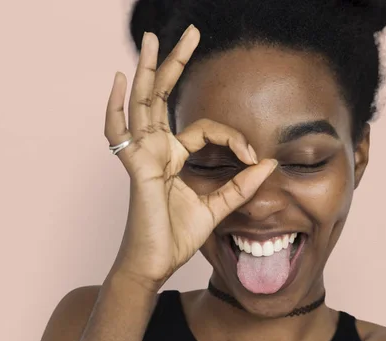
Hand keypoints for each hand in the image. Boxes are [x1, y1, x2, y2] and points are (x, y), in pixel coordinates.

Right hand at [103, 25, 276, 291]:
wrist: (156, 263)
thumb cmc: (176, 236)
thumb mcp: (218, 206)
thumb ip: (242, 185)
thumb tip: (270, 162)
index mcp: (175, 157)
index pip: (207, 129)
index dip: (235, 137)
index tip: (255, 157)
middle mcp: (157, 149)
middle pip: (164, 96)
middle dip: (176, 63)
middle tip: (190, 33)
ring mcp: (143, 154)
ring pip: (143, 103)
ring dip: (147, 70)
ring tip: (152, 40)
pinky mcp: (136, 166)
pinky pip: (119, 131)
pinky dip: (115, 106)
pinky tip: (119, 80)